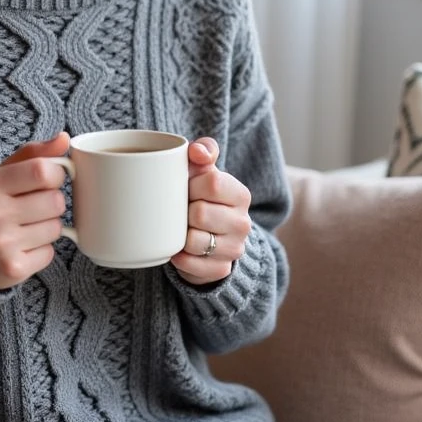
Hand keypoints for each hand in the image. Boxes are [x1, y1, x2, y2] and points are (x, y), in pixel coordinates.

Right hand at [0, 132, 68, 290]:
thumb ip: (32, 155)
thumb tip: (64, 138)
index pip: (42, 171)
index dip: (55, 174)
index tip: (48, 179)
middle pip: (55, 201)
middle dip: (51, 202)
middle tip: (33, 206)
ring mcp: (2, 243)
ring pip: (56, 228)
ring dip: (48, 227)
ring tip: (25, 227)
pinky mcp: (12, 268)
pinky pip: (49, 253)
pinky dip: (41, 250)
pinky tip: (22, 247)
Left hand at [169, 138, 251, 284]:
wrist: (210, 236)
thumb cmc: (202, 197)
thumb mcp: (204, 172)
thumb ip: (204, 152)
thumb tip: (197, 151)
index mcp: (240, 194)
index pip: (212, 183)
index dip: (191, 185)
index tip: (187, 188)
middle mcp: (243, 223)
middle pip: (200, 214)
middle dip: (183, 211)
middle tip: (181, 210)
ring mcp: (234, 249)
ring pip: (194, 241)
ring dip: (180, 234)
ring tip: (180, 228)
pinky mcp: (220, 270)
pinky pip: (190, 264)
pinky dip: (178, 256)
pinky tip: (179, 247)